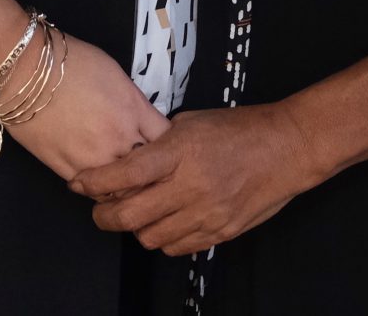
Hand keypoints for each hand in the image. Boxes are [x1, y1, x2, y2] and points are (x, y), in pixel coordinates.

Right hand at [1, 35, 169, 180]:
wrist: (24, 70)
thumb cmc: (70, 61)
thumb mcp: (114, 73)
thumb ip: (134, 102)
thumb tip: (141, 120)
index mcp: (134, 110)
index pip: (167, 141)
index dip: (169, 146)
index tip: (165, 147)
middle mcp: (119, 139)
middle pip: (149, 172)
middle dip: (153, 174)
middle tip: (150, 173)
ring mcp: (93, 158)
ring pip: (122, 189)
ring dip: (125, 186)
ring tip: (124, 182)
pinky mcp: (67, 170)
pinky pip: (93, 192)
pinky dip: (99, 189)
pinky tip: (98, 183)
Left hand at [69, 105, 321, 254]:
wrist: (288, 147)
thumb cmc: (243, 129)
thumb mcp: (193, 121)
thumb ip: (160, 141)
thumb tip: (131, 156)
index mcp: (180, 151)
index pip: (123, 175)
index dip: (93, 182)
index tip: (79, 183)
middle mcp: (190, 185)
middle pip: (129, 216)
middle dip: (104, 216)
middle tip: (99, 209)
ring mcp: (206, 213)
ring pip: (150, 237)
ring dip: (136, 228)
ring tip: (138, 213)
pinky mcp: (221, 232)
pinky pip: (177, 247)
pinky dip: (164, 238)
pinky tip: (167, 221)